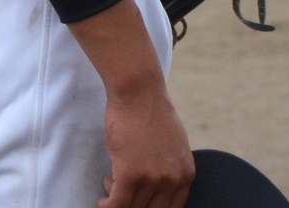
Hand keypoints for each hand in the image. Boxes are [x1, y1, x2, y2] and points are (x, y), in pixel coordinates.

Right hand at [100, 72, 198, 207]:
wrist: (138, 92)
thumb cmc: (151, 111)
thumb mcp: (174, 144)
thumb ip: (170, 167)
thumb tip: (156, 185)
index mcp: (186, 174)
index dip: (151, 207)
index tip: (138, 202)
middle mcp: (172, 179)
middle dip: (134, 205)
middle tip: (121, 193)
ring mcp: (152, 178)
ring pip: (132, 207)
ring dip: (117, 201)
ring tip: (110, 187)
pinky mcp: (130, 174)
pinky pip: (117, 204)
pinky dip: (107, 206)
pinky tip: (103, 201)